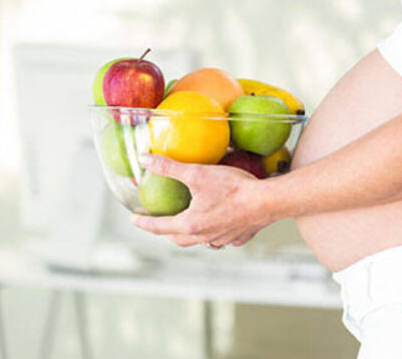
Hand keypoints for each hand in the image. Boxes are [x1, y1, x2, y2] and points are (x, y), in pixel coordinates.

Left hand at [130, 154, 275, 247]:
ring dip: (189, 236)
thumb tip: (145, 160)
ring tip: (187, 225)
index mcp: (190, 224)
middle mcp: (204, 236)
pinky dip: (214, 234)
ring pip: (200, 241)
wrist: (268, 201)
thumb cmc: (233, 188)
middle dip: (165, 232)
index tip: (134, 219)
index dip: (144, 222)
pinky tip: (218, 225)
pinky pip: (222, 239)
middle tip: (159, 223)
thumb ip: (170, 167)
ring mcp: (222, 238)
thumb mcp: (197, 173)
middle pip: (177, 239)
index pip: (159, 226)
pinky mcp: (239, 236)